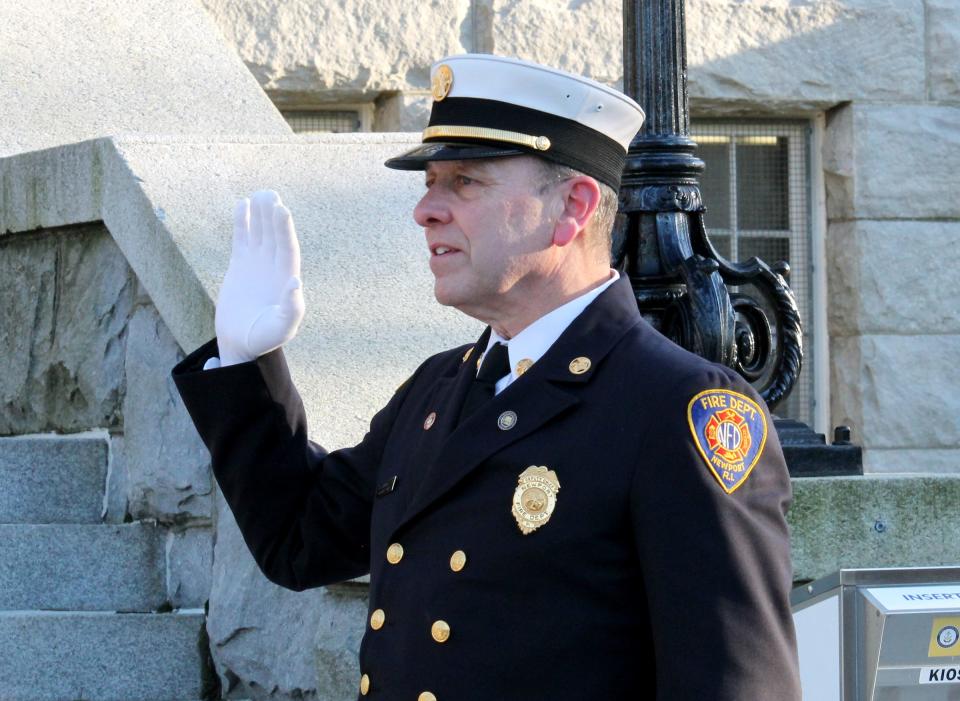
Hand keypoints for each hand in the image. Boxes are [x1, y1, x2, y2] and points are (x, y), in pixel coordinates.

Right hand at [215, 190, 304, 365]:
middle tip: (269, 194)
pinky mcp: (240, 264)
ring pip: (260, 233)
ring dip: (260, 214)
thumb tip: (295, 282)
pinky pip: (242, 238)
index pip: (287, 248)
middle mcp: (275, 267)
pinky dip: (242, 222)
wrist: (242, 344)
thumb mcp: (281, 328)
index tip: (281, 210)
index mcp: (287, 278)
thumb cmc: (264, 339)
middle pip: (275, 235)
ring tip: (259, 194)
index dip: (285, 229)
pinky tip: (242, 204)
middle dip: (272, 216)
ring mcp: (258, 263)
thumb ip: (291, 308)